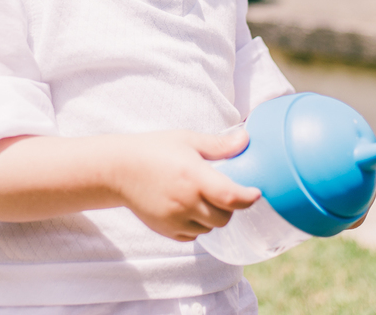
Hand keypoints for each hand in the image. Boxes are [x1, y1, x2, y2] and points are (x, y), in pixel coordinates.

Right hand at [112, 130, 259, 241]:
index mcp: (194, 176)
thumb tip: (246, 140)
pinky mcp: (166, 230)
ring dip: (213, 217)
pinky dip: (197, 225)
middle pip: (224, 217)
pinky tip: (188, 208)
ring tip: (203, 198)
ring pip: (210, 228)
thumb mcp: (186, 140)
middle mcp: (186, 201)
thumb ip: (218, 145)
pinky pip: (193, 235)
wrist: (119, 169)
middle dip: (229, 207)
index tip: (256, 192)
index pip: (232, 197)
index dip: (248, 198)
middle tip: (223, 192)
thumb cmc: (154, 149)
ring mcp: (175, 218)